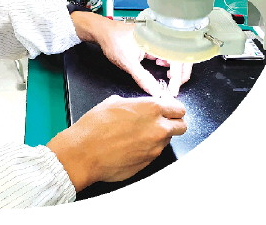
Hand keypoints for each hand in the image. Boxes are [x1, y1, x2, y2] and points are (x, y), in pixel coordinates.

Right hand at [47, 95, 186, 190]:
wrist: (84, 152)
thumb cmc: (94, 127)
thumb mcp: (113, 102)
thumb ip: (134, 104)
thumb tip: (138, 107)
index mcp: (150, 108)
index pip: (178, 108)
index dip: (172, 109)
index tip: (168, 110)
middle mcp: (158, 128)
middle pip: (182, 126)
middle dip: (174, 123)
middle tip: (161, 122)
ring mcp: (155, 148)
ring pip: (167, 140)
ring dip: (159, 136)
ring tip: (138, 135)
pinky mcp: (149, 163)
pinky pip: (155, 153)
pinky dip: (147, 149)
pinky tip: (131, 146)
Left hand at [70, 12, 191, 96]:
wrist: (102, 31)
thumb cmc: (113, 42)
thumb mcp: (128, 63)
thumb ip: (143, 78)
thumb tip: (156, 93)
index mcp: (158, 38)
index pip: (177, 60)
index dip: (178, 78)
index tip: (173, 91)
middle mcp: (161, 36)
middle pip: (182, 56)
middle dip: (180, 73)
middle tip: (174, 87)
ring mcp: (158, 38)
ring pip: (175, 54)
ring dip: (175, 67)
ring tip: (167, 76)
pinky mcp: (154, 41)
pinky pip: (167, 51)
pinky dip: (168, 62)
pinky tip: (160, 65)